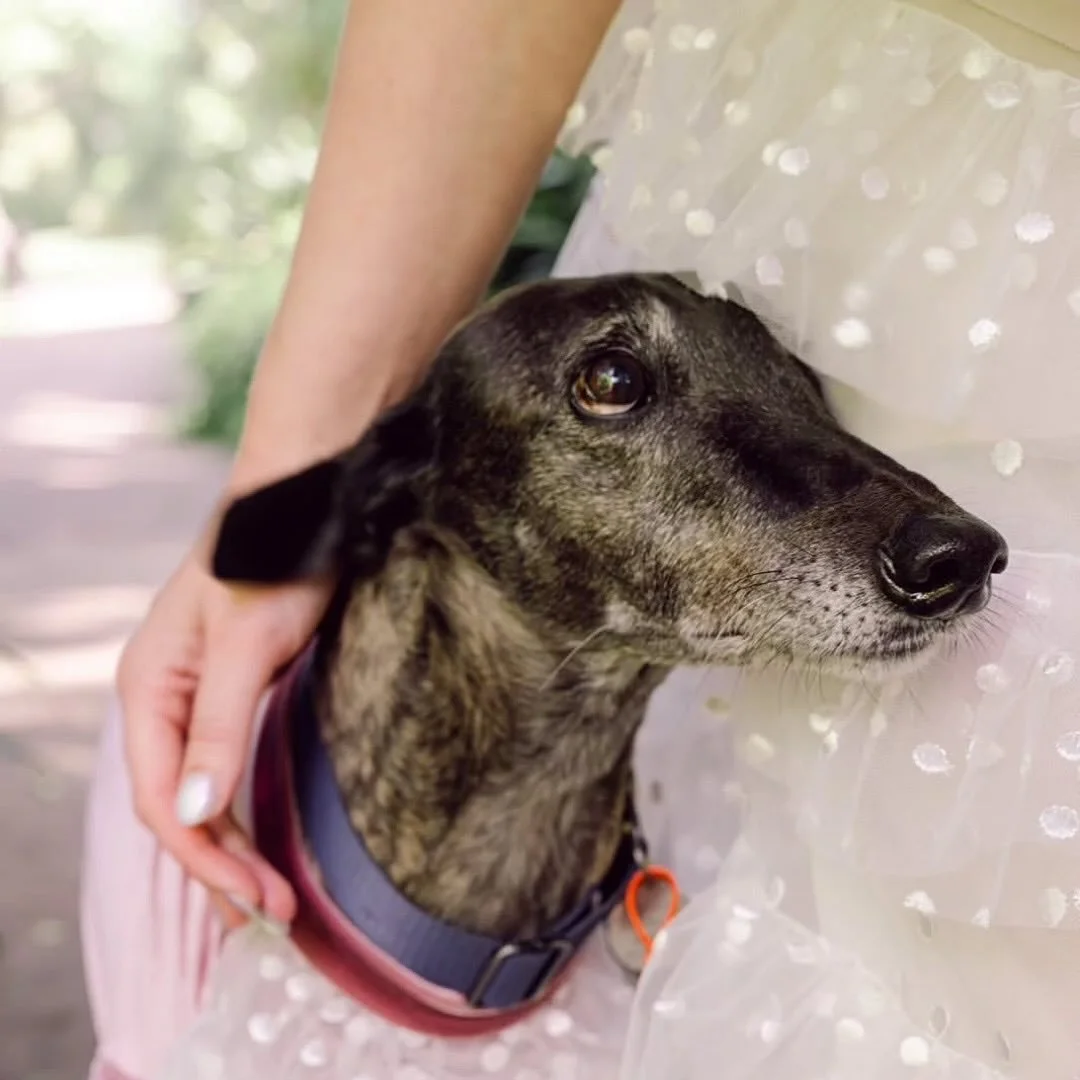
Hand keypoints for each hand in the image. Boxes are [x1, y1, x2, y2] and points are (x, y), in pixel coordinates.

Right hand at [117, 544, 331, 927]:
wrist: (304, 506)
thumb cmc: (272, 561)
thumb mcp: (246, 646)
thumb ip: (219, 726)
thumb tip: (197, 813)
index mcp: (148, 690)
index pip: (165, 800)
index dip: (206, 857)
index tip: (258, 899)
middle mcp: (163, 701)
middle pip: (181, 806)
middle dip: (221, 866)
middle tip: (274, 917)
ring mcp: (195, 698)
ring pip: (201, 794)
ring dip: (231, 848)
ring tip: (271, 900)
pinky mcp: (231, 693)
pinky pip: (223, 769)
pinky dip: (241, 812)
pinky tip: (259, 842)